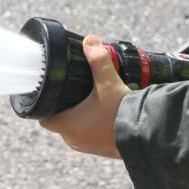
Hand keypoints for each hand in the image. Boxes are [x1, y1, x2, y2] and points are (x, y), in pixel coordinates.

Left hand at [39, 34, 130, 158]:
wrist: (145, 134)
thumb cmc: (120, 111)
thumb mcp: (108, 81)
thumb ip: (98, 60)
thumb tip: (90, 40)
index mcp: (67, 126)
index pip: (44, 117)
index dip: (45, 104)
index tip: (51, 92)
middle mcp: (74, 140)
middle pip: (61, 121)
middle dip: (66, 106)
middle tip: (74, 89)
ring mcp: (88, 147)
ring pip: (76, 129)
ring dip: (80, 116)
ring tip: (91, 98)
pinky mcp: (102, 149)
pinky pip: (91, 135)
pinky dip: (94, 124)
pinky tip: (105, 112)